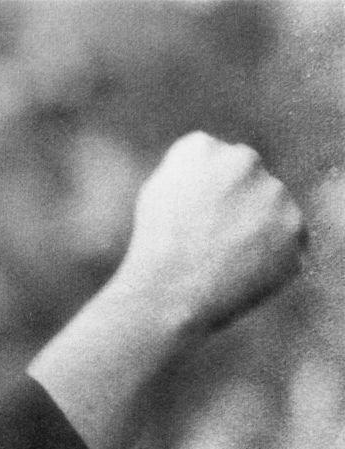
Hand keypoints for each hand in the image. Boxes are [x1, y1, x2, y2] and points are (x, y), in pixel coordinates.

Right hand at [112, 132, 305, 333]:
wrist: (168, 297)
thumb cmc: (154, 253)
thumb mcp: (156, 198)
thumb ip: (191, 173)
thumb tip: (220, 172)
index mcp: (200, 149)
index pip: (214, 164)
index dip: (201, 198)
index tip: (185, 223)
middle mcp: (243, 160)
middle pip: (248, 183)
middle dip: (235, 208)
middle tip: (207, 244)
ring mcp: (274, 194)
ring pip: (272, 212)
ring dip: (256, 233)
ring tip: (222, 261)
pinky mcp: (295, 230)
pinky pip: (287, 246)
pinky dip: (270, 262)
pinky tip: (240, 274)